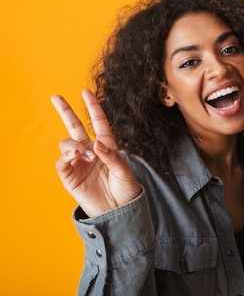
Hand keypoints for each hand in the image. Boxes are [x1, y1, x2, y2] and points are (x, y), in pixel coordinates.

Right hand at [52, 89, 141, 217]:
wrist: (119, 211)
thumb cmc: (126, 190)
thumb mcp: (125, 172)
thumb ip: (112, 157)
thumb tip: (96, 144)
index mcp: (106, 146)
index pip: (98, 122)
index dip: (92, 107)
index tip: (86, 92)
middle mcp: (90, 151)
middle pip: (74, 127)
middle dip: (65, 112)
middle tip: (56, 97)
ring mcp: (79, 162)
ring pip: (67, 143)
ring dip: (75, 145)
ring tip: (87, 155)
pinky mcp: (70, 176)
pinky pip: (62, 162)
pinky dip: (67, 157)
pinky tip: (76, 157)